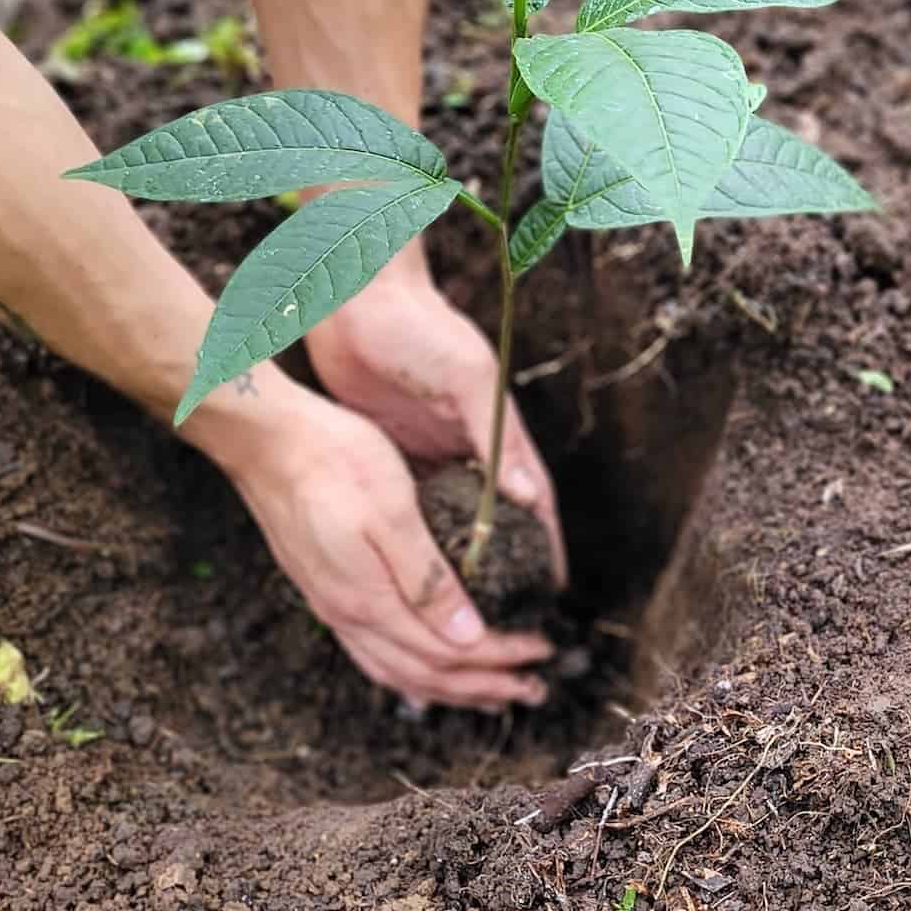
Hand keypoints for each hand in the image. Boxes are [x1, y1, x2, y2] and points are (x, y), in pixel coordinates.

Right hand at [212, 381, 552, 710]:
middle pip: (425, 676)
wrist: (265, 440)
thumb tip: (469, 636)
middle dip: (484, 687)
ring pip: (398, 672)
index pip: (449, 651)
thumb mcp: (392, 509)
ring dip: (450, 688)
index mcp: (370, 598)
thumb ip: (427, 580)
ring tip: (491, 693)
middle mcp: (349, 614)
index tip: (542, 650)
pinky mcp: (326, 591)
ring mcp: (332, 606)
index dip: (501, 657)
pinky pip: (373, 654)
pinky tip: (425, 668)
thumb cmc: (334, 459)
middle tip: (533, 689)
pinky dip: (410, 673)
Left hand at [304, 246, 566, 584]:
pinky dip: (417, 539)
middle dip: (507, 566)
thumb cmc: (417, 325)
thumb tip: (530, 495)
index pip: (532, 498)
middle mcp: (469, 445)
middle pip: (497, 518)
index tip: (554, 593)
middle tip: (512, 617)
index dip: (546, 545)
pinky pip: (412, 507)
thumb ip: (495, 430)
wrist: (356, 294)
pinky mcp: (395, 451)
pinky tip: (412, 576)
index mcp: (497, 428)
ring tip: (465, 612)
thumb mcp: (465, 374)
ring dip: (461, 561)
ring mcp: (432, 450)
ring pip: (454, 520)